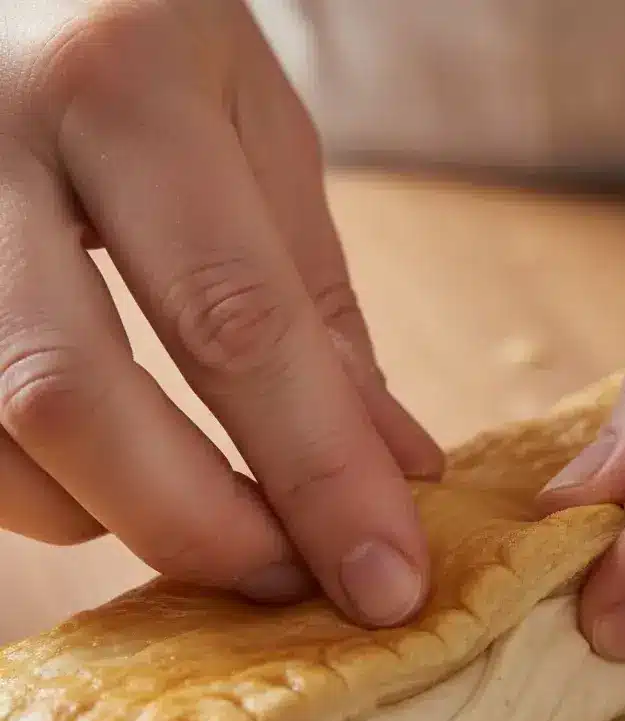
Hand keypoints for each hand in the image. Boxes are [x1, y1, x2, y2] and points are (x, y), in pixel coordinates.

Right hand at [0, 1, 442, 626]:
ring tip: (207, 503)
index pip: (238, 324)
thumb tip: (396, 466)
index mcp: (123, 85)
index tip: (386, 583)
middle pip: (73, 400)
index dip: (321, 478)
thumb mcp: (256, 132)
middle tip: (292, 578)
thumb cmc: (145, 37)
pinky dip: (48, 489)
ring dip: (115, 514)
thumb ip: (318, 307)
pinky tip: (114, 469)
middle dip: (201, 527)